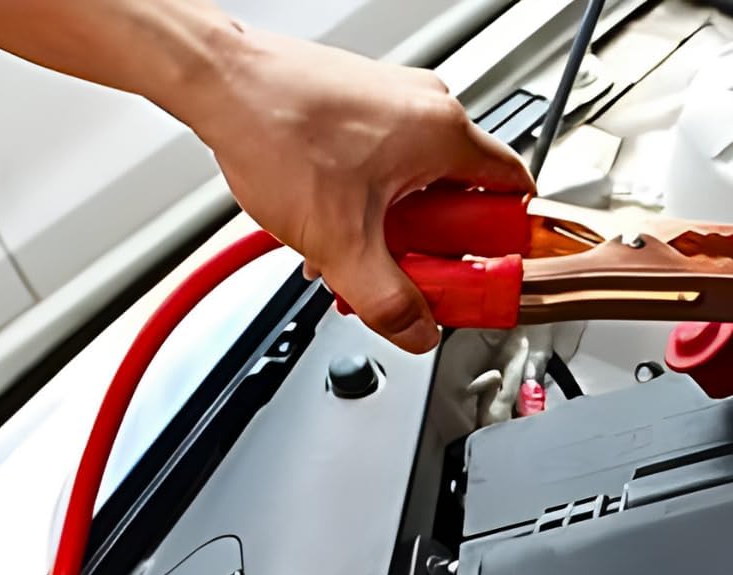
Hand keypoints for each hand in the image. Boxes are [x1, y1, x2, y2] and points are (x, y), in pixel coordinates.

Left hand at [178, 29, 534, 353]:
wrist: (219, 85)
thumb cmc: (275, 130)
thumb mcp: (341, 244)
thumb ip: (388, 301)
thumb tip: (418, 332)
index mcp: (444, 134)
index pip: (513, 196)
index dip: (505, 247)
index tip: (483, 278)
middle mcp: (428, 110)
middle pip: (463, 201)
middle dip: (433, 249)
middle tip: (405, 273)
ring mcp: (397, 104)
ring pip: (421, 188)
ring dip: (396, 231)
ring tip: (357, 249)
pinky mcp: (366, 109)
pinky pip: (390, 169)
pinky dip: (372, 205)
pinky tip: (339, 225)